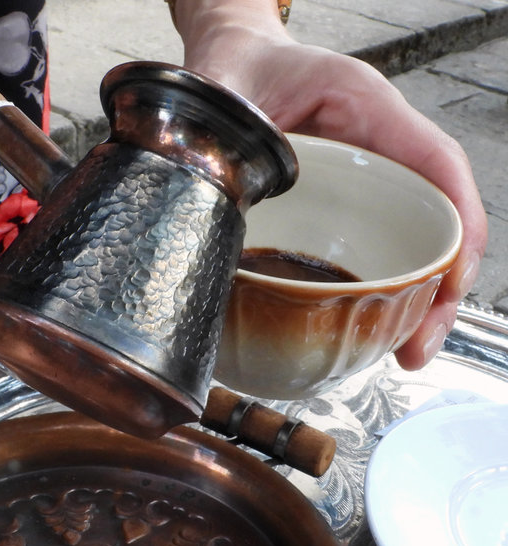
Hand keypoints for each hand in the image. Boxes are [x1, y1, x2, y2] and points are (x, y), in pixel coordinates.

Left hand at [178, 9, 486, 369]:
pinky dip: (385, 282)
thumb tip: (224, 227)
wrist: (229, 60)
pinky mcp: (346, 195)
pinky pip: (379, 238)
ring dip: (417, 294)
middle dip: (441, 286)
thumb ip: (227, 149)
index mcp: (363, 104)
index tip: (448, 286)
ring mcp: (366, 171)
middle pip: (436, 213)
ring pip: (411, 233)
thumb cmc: (232, 71)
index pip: (437, 164)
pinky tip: (369, 320)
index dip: (456, 229)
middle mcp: (377, 140)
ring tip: (401, 351)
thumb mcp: (224, 98)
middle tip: (416, 349)